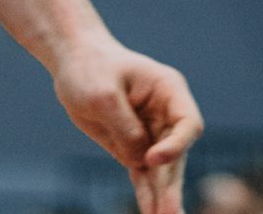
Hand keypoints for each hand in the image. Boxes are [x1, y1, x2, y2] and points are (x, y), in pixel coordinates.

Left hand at [51, 33, 202, 213]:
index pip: (186, 123)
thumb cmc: (92, 69)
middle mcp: (166, 113)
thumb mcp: (104, 95)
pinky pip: (143, 176)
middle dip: (172, 185)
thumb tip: (141, 160)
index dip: (175, 145)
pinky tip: (151, 213)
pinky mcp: (132, 147)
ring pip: (162, 171)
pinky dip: (147, 195)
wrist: (76, 64)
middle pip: (177, 154)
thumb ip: (125, 128)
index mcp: (168, 90)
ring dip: (163, 196)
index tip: (151, 160)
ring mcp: (151, 132)